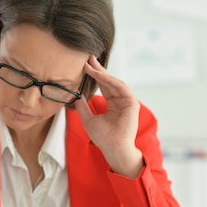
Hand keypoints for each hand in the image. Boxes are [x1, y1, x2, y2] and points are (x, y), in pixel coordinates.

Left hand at [74, 56, 143, 178]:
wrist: (113, 148)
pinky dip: (108, 80)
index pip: (103, 86)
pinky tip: (98, 74)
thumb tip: (75, 95)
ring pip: (114, 82)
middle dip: (98, 69)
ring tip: (90, 64)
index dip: (94, 76)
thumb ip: (83, 107)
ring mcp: (127, 101)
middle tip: (88, 58)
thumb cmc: (103, 138)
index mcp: (113, 104)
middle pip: (109, 81)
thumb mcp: (88, 119)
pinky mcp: (131, 103)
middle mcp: (121, 101)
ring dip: (102, 72)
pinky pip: (119, 87)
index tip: (84, 67)